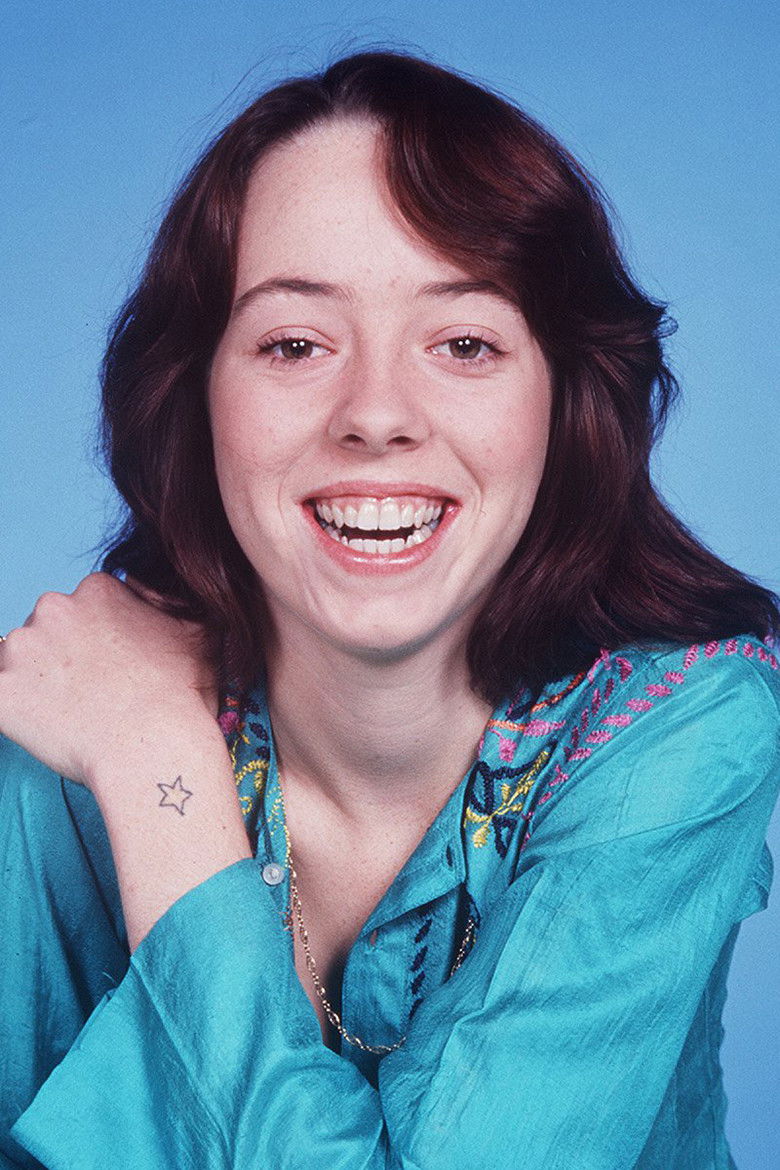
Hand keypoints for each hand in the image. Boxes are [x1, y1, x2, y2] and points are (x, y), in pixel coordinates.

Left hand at [0, 572, 218, 790]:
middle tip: (92, 692)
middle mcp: (54, 608)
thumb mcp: (197, 629)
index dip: (98, 639)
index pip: (83, 607)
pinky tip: (48, 726)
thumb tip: (147, 586)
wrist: (153, 747)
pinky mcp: (1, 692)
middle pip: (48, 629)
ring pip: (20, 662)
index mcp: (97, 590)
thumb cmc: (180, 695)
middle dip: (63, 656)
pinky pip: (1, 699)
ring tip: (73, 713)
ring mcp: (21, 650)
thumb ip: (168, 598)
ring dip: (38, 682)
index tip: (111, 666)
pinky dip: (17, 711)